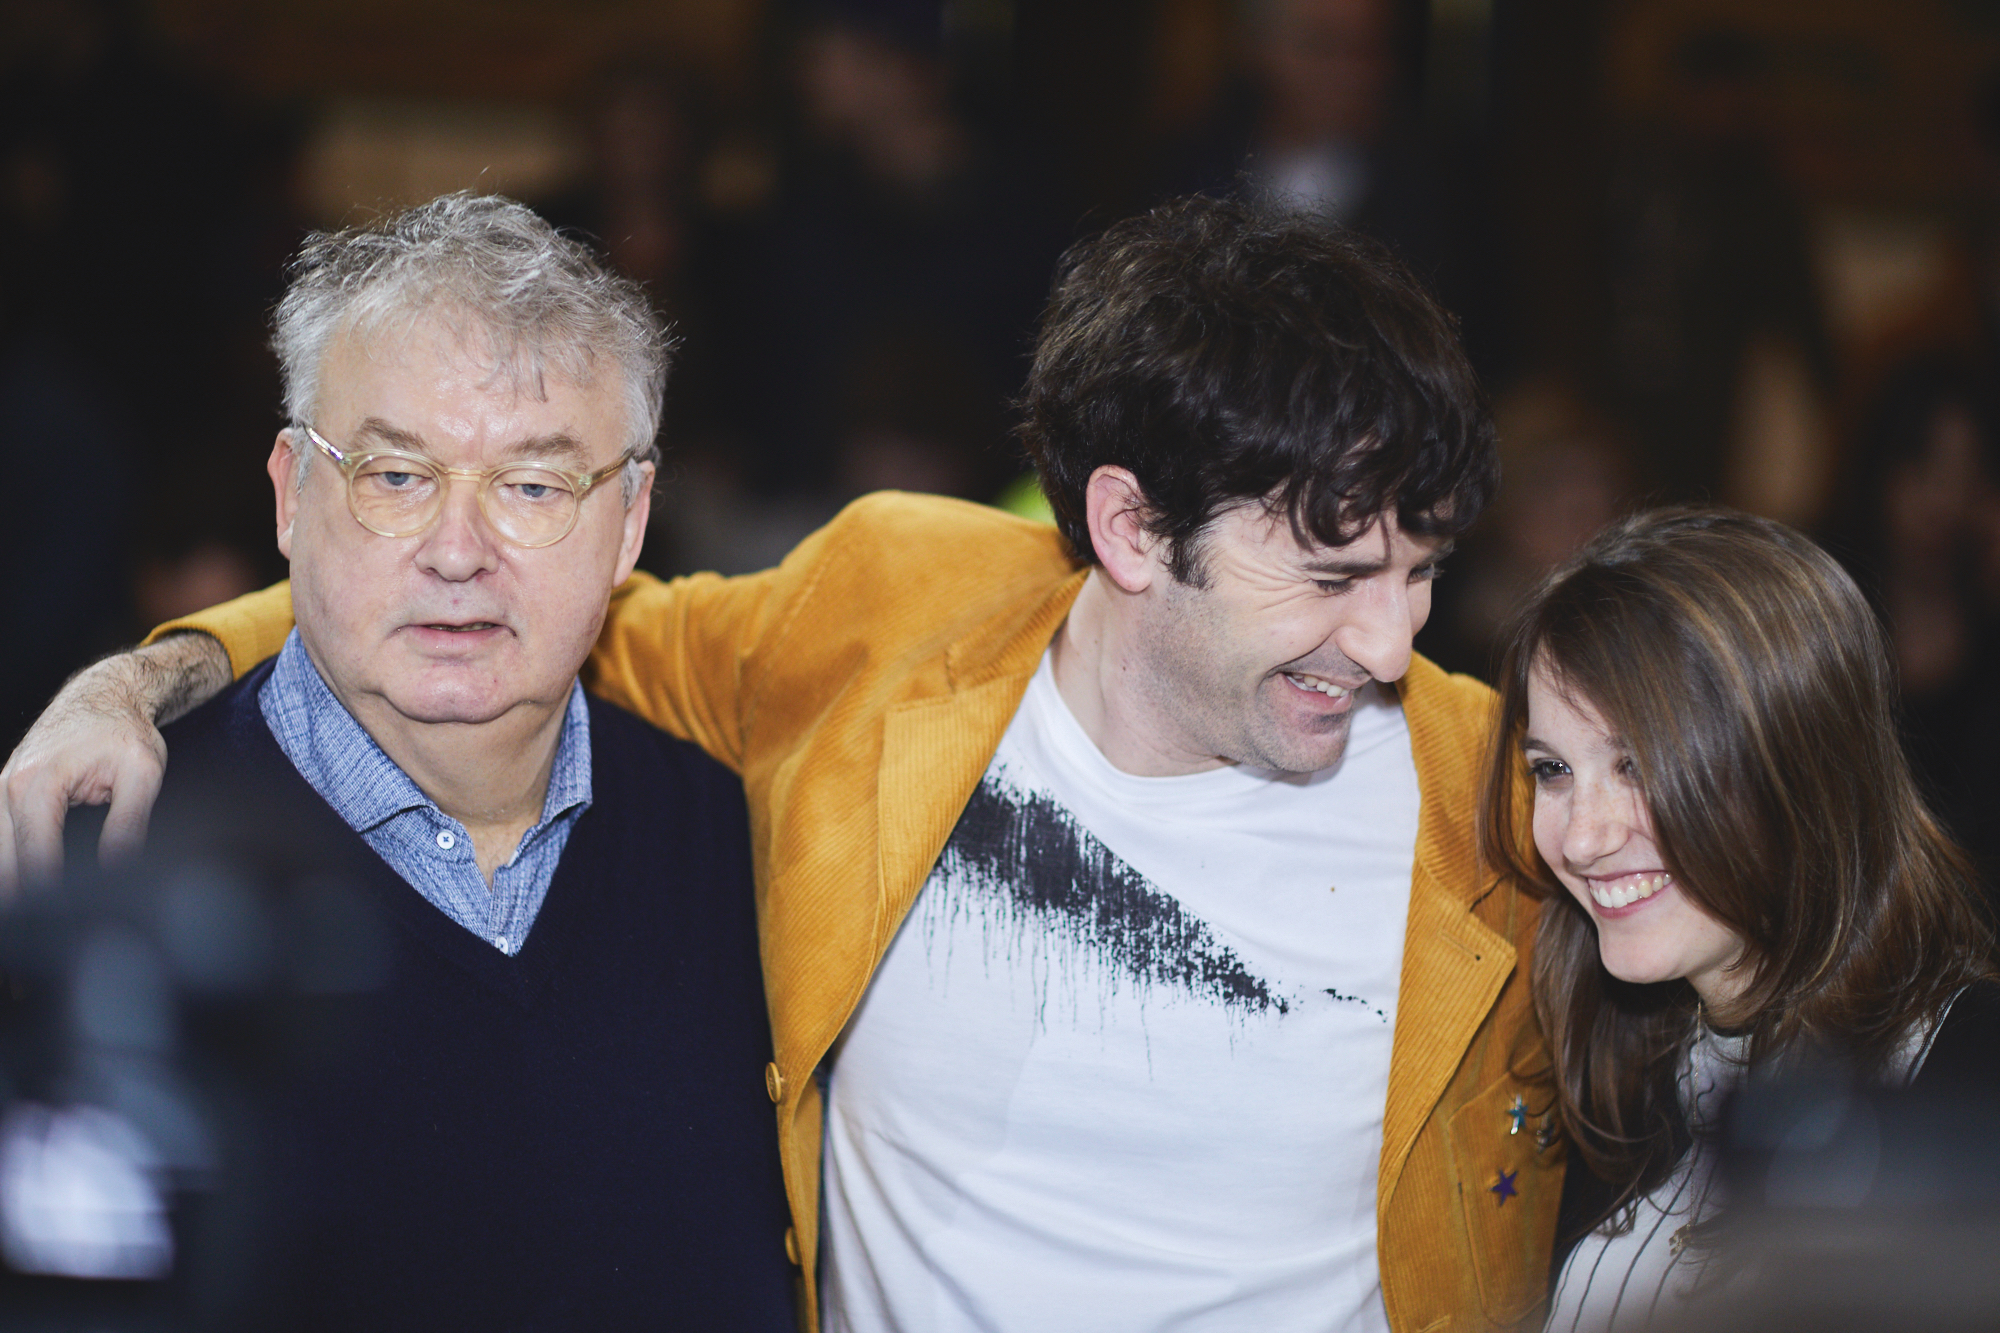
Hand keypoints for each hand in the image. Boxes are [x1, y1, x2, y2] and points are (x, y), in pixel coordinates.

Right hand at [0, 633, 230, 892]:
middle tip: (53, 924)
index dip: (50, 893)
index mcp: (37, 785)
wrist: (103, 695)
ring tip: (36, 913)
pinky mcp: (3, 796)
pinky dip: (10, 864)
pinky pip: (0, 840)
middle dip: (27, 896)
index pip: (35, 856)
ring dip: (14, 883)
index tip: (69, 916)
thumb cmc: (123, 731)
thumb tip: (117, 869)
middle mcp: (7, 788)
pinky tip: (25, 889)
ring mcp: (0, 791)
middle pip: (6, 863)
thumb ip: (128, 822)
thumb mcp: (143, 774)